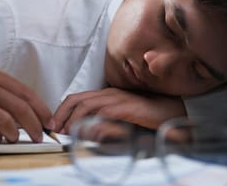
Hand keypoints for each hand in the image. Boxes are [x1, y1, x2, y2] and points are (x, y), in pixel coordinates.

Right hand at [0, 68, 52, 142]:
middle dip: (34, 125)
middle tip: (39, 136)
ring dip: (13, 135)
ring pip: (4, 121)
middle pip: (18, 107)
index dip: (41, 109)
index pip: (26, 92)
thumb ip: (9, 97)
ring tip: (12, 138)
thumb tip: (37, 115)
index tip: (50, 123)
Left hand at [52, 87, 185, 133]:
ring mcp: (118, 99)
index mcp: (107, 94)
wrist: (172, 110)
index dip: (63, 110)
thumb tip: (87, 132)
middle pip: (77, 99)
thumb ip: (105, 123)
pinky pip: (104, 112)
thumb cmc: (148, 115)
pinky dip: (92, 121)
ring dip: (73, 119)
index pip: (78, 98)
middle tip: (54, 128)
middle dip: (62, 113)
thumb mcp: (122, 119)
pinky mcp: (127, 107)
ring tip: (65, 131)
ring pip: (87, 105)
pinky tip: (85, 131)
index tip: (55, 124)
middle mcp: (110, 93)